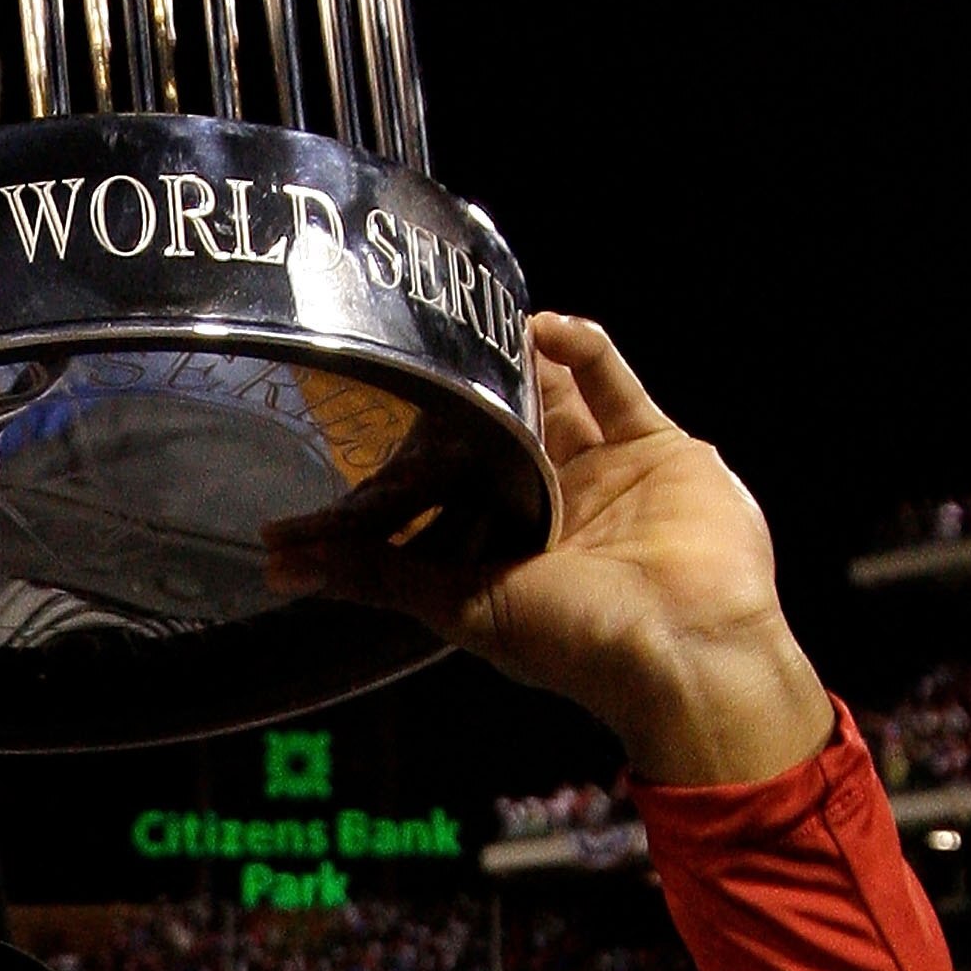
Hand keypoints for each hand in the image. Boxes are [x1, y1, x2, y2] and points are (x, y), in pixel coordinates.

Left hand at [271, 317, 830, 780]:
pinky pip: (613, 384)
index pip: (442, 494)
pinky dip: (583, 350)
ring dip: (515, 364)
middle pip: (495, 436)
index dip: (403, 465)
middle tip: (412, 349)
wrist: (688, 645)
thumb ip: (380, 576)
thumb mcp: (461, 608)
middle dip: (460, 399)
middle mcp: (554, 511)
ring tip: (473, 328)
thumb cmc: (574, 640)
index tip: (348, 427)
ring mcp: (606, 475)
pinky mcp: (655, 445)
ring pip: (552, 400)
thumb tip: (282, 567)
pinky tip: (543, 326)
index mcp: (506, 554)